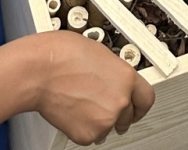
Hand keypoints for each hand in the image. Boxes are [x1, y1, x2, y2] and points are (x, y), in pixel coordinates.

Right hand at [26, 32, 153, 144]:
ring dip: (100, 120)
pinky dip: (84, 127)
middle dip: (118, 112)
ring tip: (82, 101)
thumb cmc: (63, 55)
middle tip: (101, 104)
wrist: (40, 71)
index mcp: (126, 77)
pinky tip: (74, 110)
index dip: (140, 104)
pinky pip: (92, 135)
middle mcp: (120, 101)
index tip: (136, 107)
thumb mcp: (100, 52)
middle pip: (129, 116)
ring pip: (109, 127)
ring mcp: (105, 121)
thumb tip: (115, 78)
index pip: (147, 99)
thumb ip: (115, 71)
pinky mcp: (88, 135)